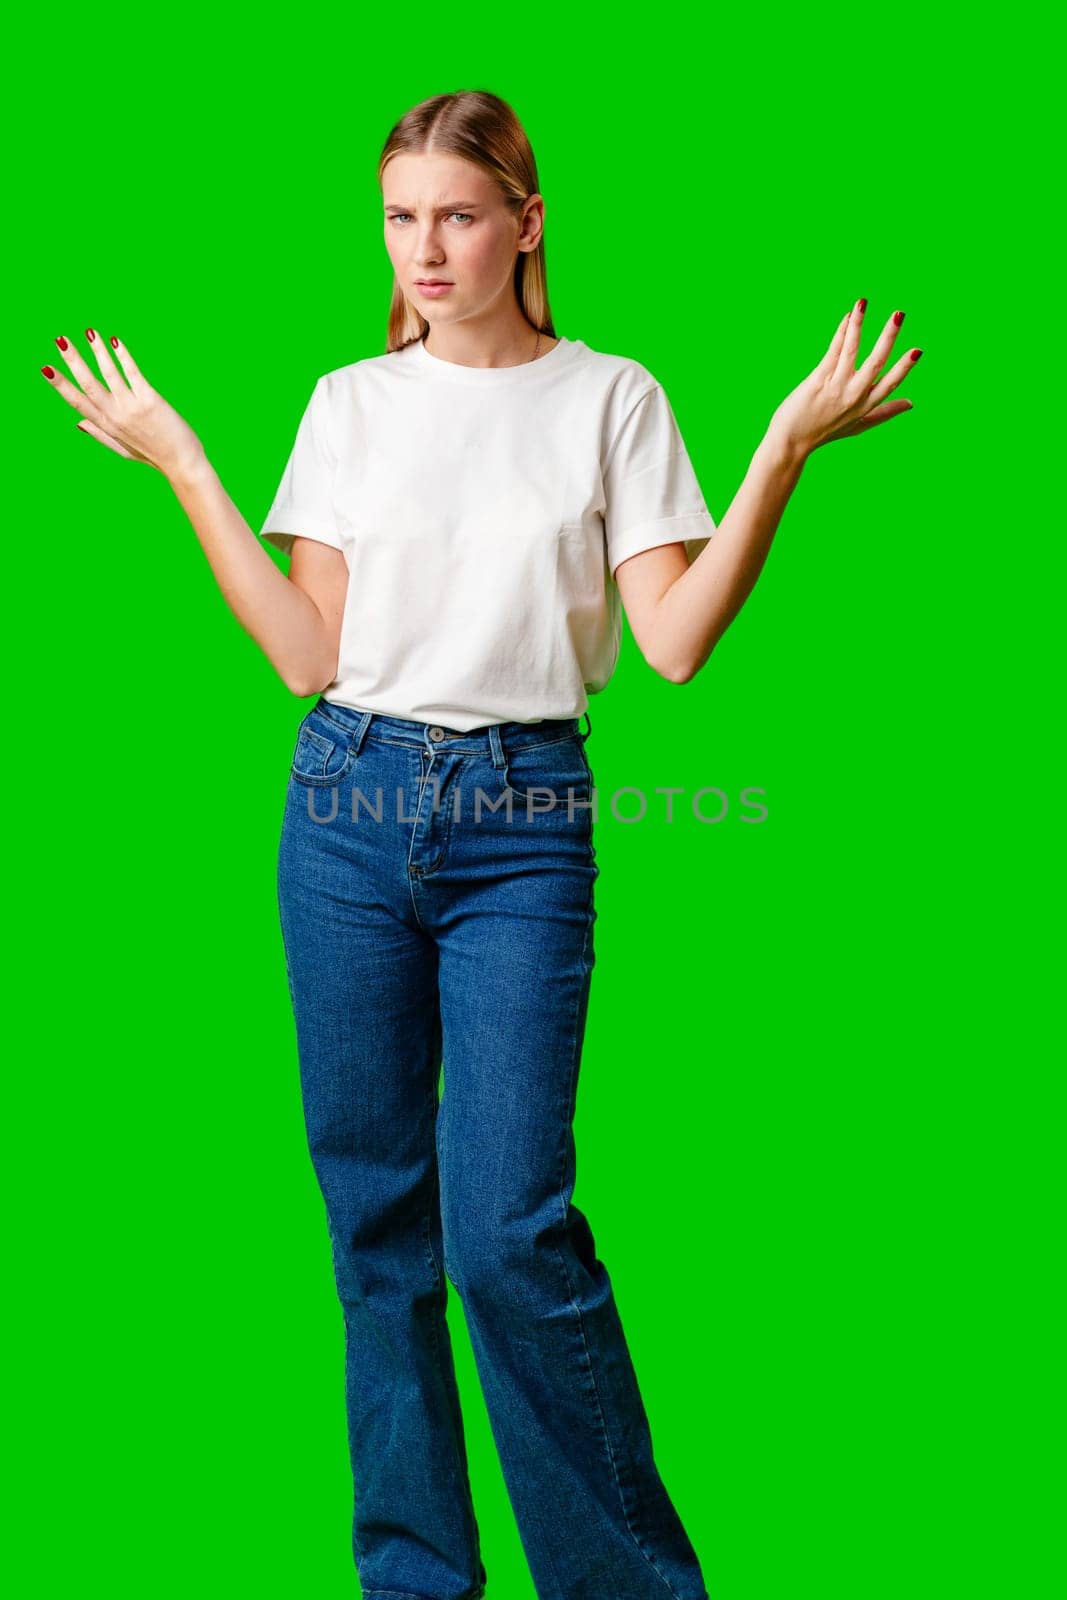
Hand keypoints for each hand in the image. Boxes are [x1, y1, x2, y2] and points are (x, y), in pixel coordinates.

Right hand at [41, 328, 205, 478]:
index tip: (45, 368)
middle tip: (60, 339)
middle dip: (73, 361)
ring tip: (90, 332)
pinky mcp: (150, 401)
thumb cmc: (153, 455)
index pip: (77, 402)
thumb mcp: (122, 448)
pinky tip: (115, 341)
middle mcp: (116, 415)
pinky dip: (123, 356)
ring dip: (98, 352)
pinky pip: (133, 374)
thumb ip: (99, 434)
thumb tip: (78, 422)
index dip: (60, 385)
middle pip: (88, 384)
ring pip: (110, 374)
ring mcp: (132, 408)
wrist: (182, 464)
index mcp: (107, 425)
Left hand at [766, 298, 922, 457]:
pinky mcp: (817, 381)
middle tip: (899, 314)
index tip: (918, 351)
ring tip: (863, 303)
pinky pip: (832, 352)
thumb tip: (911, 403)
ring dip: (858, 325)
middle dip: (888, 337)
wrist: (790, 443)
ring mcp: (834, 388)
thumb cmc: (824, 432)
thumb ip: (885, 413)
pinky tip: (847, 316)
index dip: (904, 367)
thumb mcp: (859, 425)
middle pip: (875, 363)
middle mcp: (852, 396)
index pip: (890, 384)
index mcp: (865, 406)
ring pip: (851, 351)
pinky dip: (841, 333)